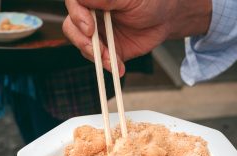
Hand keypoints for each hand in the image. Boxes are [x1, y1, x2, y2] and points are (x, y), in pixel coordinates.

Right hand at [63, 0, 210, 74]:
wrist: (164, 18)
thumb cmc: (149, 1)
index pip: (74, 4)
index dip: (78, 16)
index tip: (90, 29)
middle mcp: (90, 13)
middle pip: (72, 27)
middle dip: (84, 42)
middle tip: (99, 50)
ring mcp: (96, 32)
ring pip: (82, 45)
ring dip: (97, 56)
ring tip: (113, 60)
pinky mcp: (105, 49)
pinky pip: (98, 59)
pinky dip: (107, 65)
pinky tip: (119, 67)